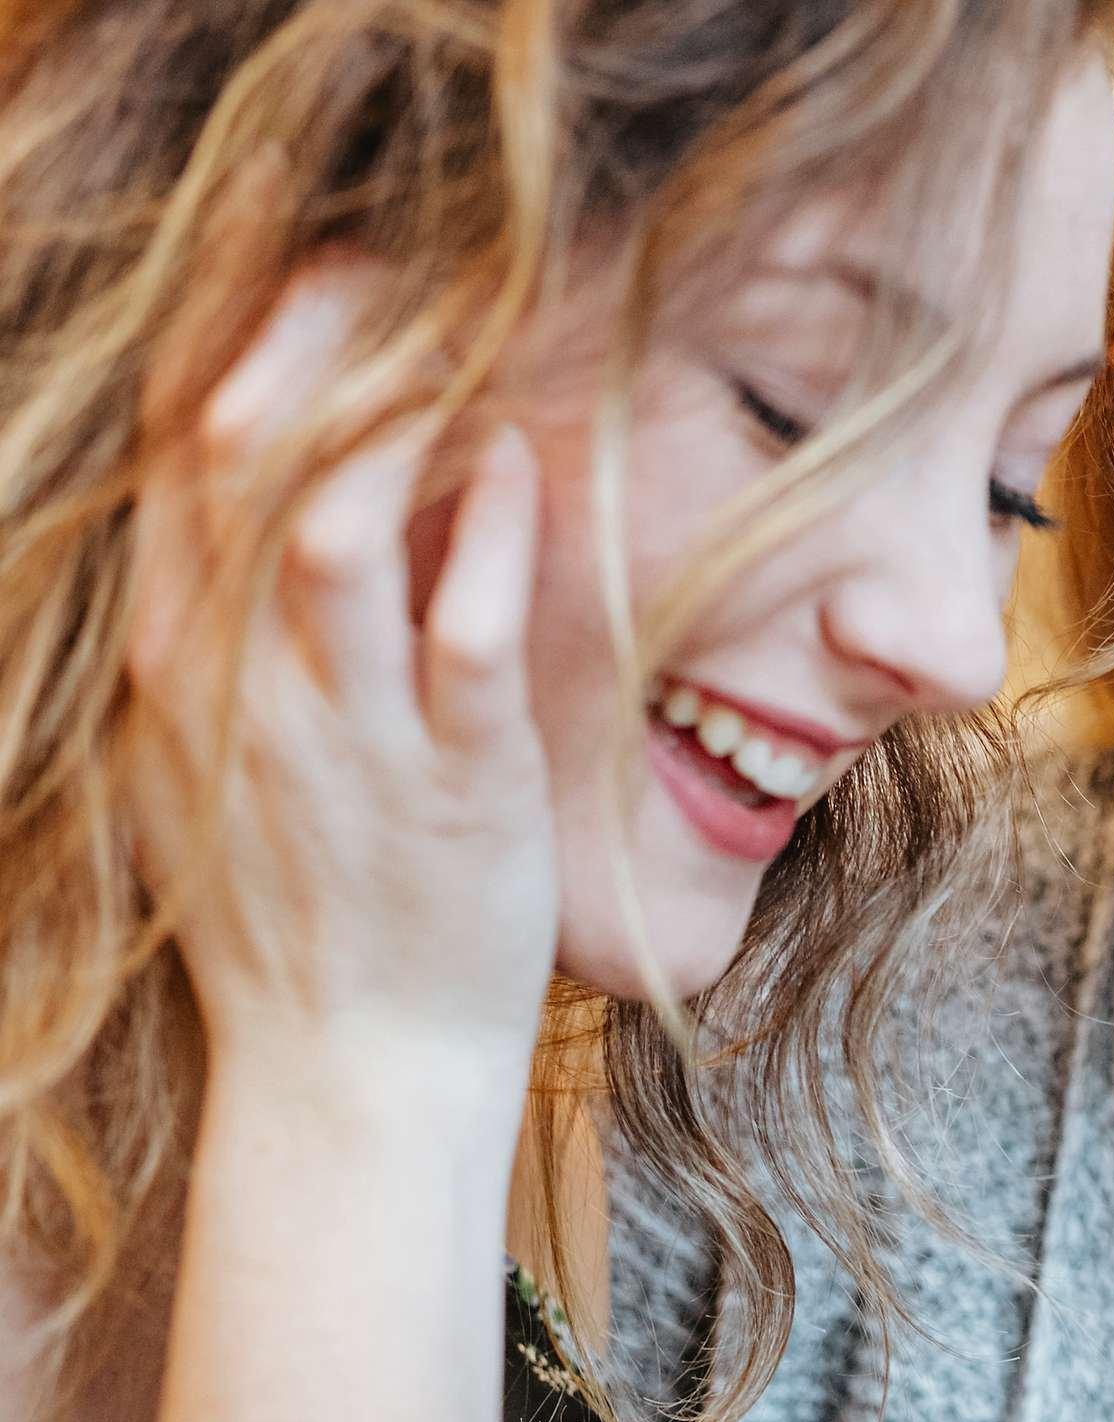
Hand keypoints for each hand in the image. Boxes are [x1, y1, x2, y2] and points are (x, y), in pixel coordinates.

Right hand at [124, 231, 554, 1107]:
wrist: (351, 1066)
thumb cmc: (300, 907)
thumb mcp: (208, 753)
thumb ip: (217, 625)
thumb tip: (249, 496)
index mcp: (172, 654)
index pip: (169, 439)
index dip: (226, 320)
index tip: (291, 240)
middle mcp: (236, 676)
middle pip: (231, 443)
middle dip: (303, 324)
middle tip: (386, 250)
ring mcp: (341, 728)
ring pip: (327, 517)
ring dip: (394, 409)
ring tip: (459, 337)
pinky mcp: (452, 780)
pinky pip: (457, 626)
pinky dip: (488, 529)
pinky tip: (521, 464)